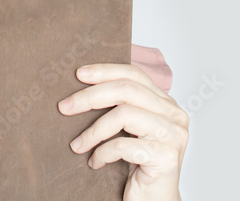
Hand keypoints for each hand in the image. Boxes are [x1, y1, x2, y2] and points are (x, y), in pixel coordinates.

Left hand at [58, 63, 187, 200]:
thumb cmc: (140, 170)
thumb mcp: (131, 132)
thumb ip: (123, 108)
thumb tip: (86, 85)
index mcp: (167, 105)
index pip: (135, 74)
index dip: (105, 71)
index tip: (79, 74)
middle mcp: (175, 116)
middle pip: (127, 89)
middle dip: (90, 96)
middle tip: (65, 107)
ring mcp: (173, 135)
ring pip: (124, 114)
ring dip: (93, 130)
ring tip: (77, 145)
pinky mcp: (166, 157)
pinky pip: (123, 146)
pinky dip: (102, 153)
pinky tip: (95, 163)